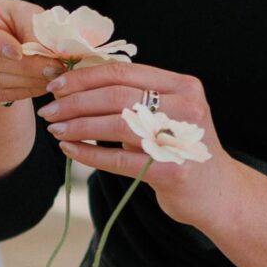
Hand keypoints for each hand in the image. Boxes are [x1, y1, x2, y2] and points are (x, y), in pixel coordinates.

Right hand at [0, 0, 67, 108]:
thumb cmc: (9, 21)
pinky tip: (37, 86)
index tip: (20, 52)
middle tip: (53, 69)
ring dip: (24, 82)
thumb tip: (54, 53)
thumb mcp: (24, 15)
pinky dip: (17, 93)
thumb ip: (36, 30)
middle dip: (22, 66)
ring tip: (51, 78)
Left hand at [37, 61, 231, 225]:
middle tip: (48, 109)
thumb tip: (74, 83)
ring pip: (116, 124)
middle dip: (74, 101)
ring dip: (77, 125)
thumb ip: (133, 97)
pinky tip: (70, 150)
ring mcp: (180, 139)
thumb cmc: (181, 149)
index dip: (84, 76)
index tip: (55, 84)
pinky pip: (119, 160)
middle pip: (116, 95)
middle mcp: (185, 108)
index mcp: (182, 86)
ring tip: (55, 129)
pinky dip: (89, 154)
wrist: (218, 194)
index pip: (123, 72)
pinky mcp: (172, 171)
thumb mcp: (167, 114)